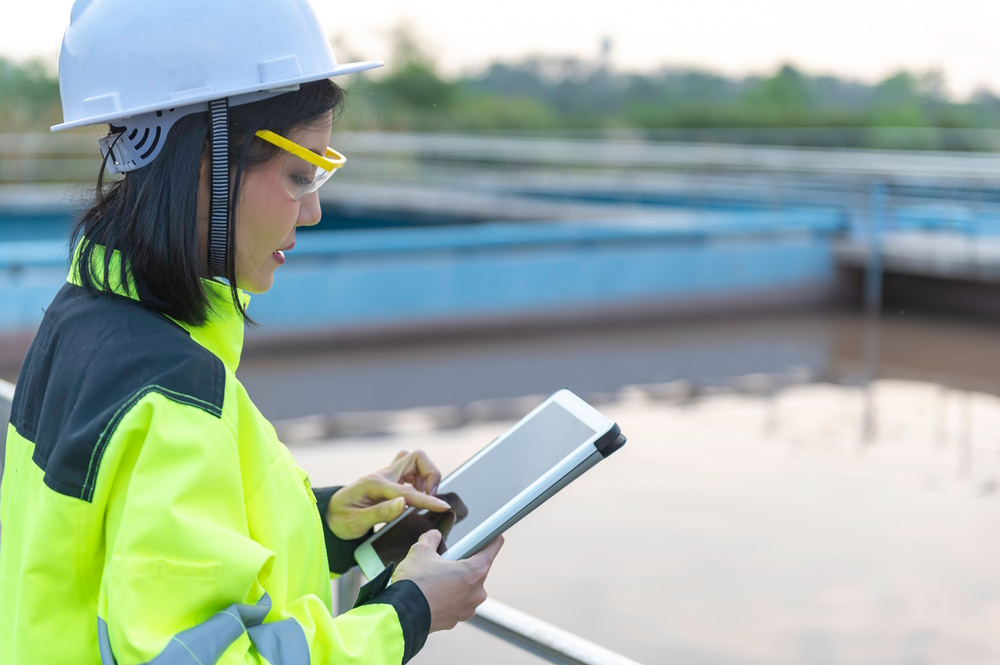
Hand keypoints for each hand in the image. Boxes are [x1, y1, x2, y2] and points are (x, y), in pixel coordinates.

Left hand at [327, 450, 449, 539]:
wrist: (328, 515)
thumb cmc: (340, 520)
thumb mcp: (356, 522)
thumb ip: (381, 513)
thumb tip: (404, 504)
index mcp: (374, 484)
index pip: (408, 491)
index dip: (428, 500)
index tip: (443, 507)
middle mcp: (382, 474)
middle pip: (417, 457)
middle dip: (431, 474)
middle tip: (430, 496)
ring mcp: (387, 474)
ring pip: (416, 460)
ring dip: (426, 476)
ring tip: (423, 497)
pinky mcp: (390, 479)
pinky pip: (412, 469)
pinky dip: (420, 480)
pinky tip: (415, 496)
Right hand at [393, 530, 504, 631]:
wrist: (400, 616)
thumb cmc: (414, 584)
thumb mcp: (420, 551)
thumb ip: (431, 538)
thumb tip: (434, 536)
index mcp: (474, 572)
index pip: (492, 548)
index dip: (492, 539)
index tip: (493, 535)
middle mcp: (477, 592)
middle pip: (476, 570)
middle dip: (462, 563)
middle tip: (444, 561)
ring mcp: (468, 609)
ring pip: (466, 588)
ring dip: (455, 582)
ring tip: (434, 579)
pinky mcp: (456, 620)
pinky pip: (456, 603)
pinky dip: (448, 597)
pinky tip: (432, 593)